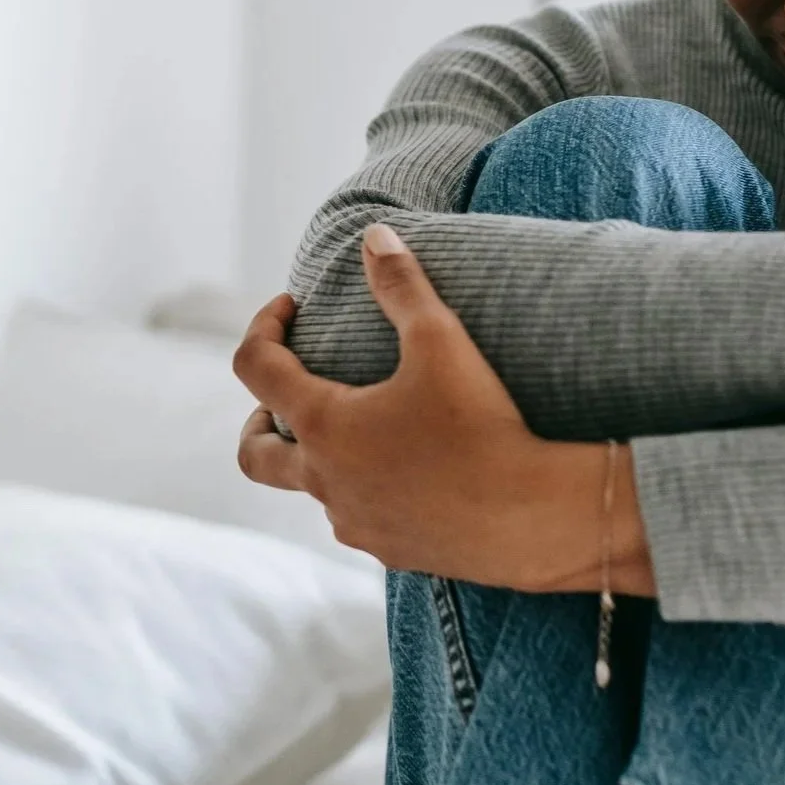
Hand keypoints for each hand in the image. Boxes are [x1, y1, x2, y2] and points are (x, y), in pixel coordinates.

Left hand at [232, 224, 611, 589]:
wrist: (530, 517)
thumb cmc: (480, 425)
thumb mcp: (441, 340)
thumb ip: (402, 284)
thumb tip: (373, 235)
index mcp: (323, 424)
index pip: (255, 367)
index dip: (263, 327)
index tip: (291, 308)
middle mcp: (324, 480)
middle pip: (255, 454)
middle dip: (260, 418)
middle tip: (287, 394)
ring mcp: (354, 521)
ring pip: (313, 488)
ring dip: (322, 455)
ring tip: (366, 428)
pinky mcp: (391, 549)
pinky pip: (359, 516)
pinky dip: (365, 489)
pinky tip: (409, 471)